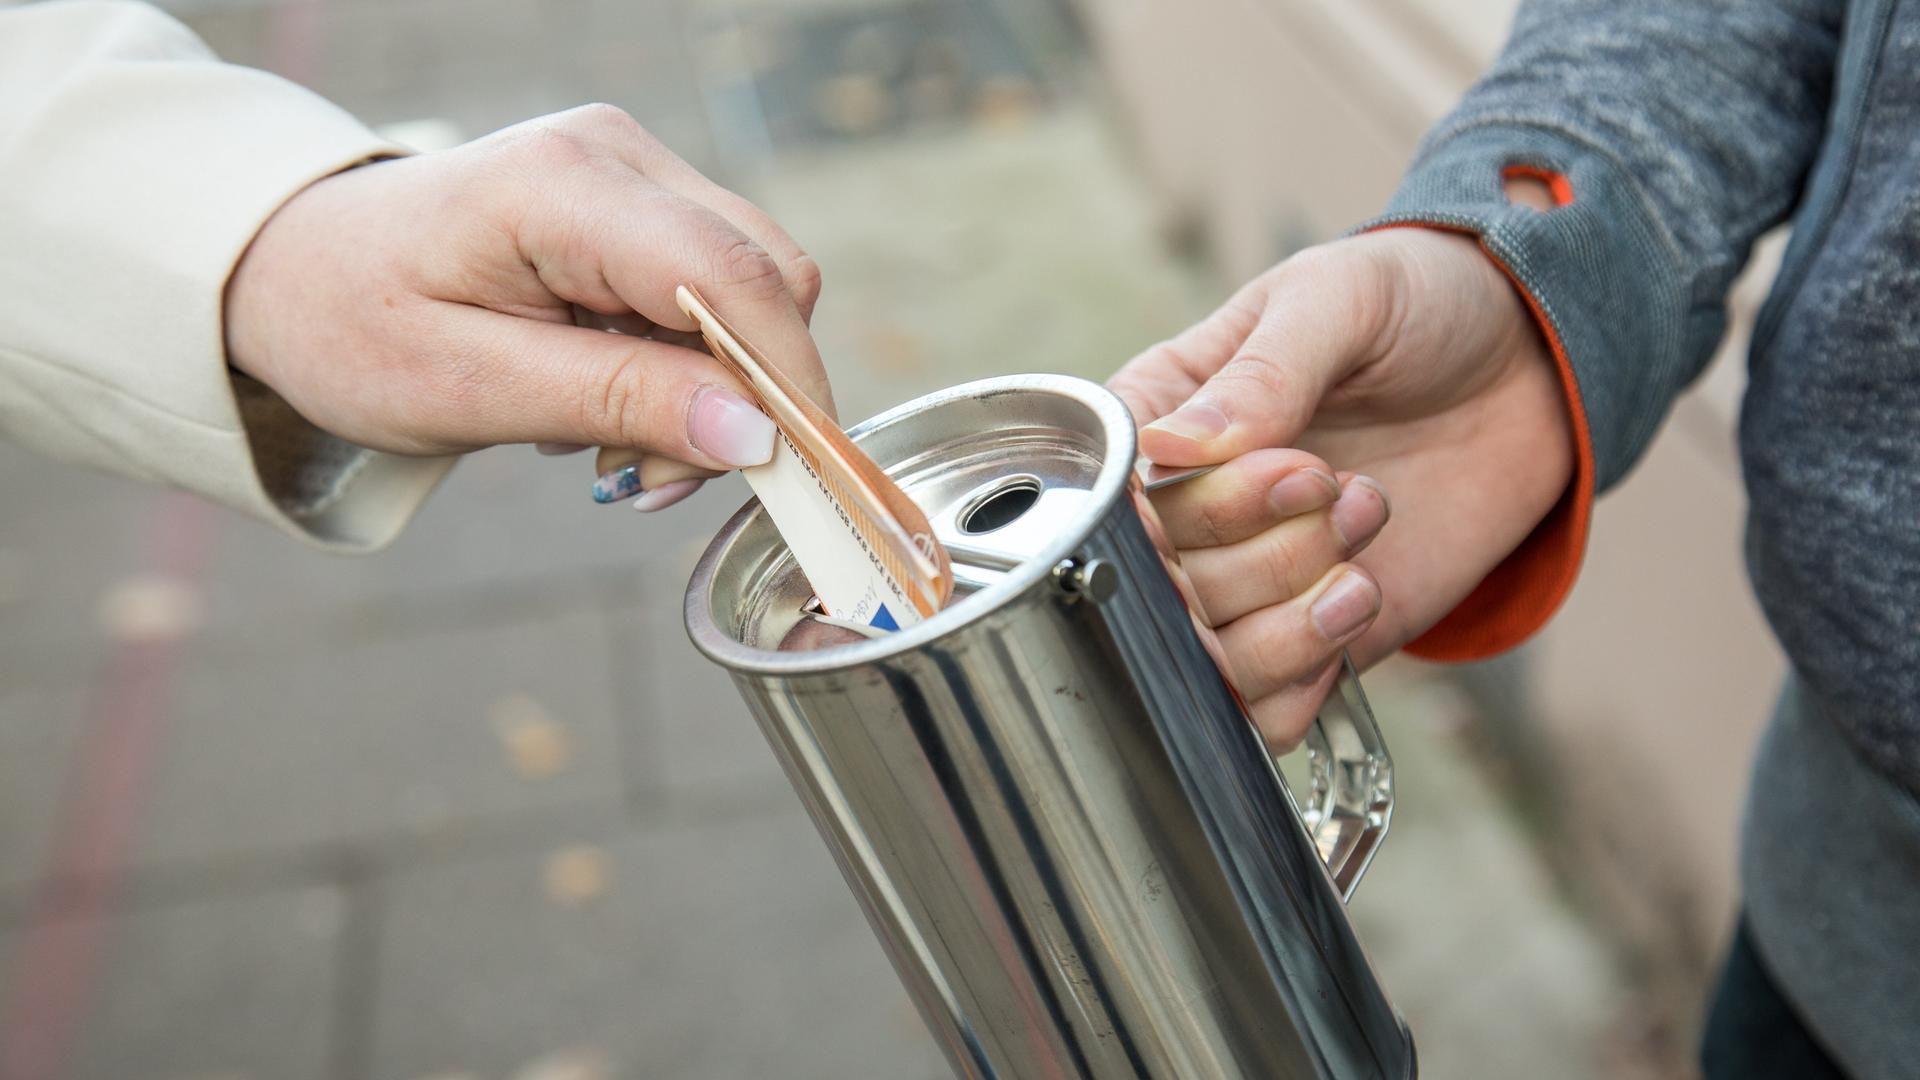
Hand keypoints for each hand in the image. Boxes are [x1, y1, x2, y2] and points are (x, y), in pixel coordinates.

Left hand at [225, 103, 827, 510]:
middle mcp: (615, 153)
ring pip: (753, 287)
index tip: (787, 476)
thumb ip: (620, 403)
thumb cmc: (354, 324)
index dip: (781, 380)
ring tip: (611, 444)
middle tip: (652, 479)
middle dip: (746, 394)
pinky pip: (716, 289)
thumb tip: (755, 435)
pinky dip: (689, 363)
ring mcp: (631, 168)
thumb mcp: (471, 389)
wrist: (291, 267)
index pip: (729, 276)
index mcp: (561, 186)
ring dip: (714, 387)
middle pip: (765, 275)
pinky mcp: (637, 200)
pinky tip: (612, 396)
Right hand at [1111, 229, 1572, 736]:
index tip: (1278, 467)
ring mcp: (1245, 585)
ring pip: (1204, 664)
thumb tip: (1171, 445)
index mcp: (1160, 422)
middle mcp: (1186, 516)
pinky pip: (1265, 711)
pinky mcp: (1309, 638)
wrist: (1532, 365)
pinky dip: (1305, 677)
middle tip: (1333, 479)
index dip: (1179, 509)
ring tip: (1367, 520)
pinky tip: (1363, 597)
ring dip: (1289, 613)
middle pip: (1154, 590)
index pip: (1106, 505)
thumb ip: (1263, 372)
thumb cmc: (1415, 305)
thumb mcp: (1339, 300)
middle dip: (1254, 548)